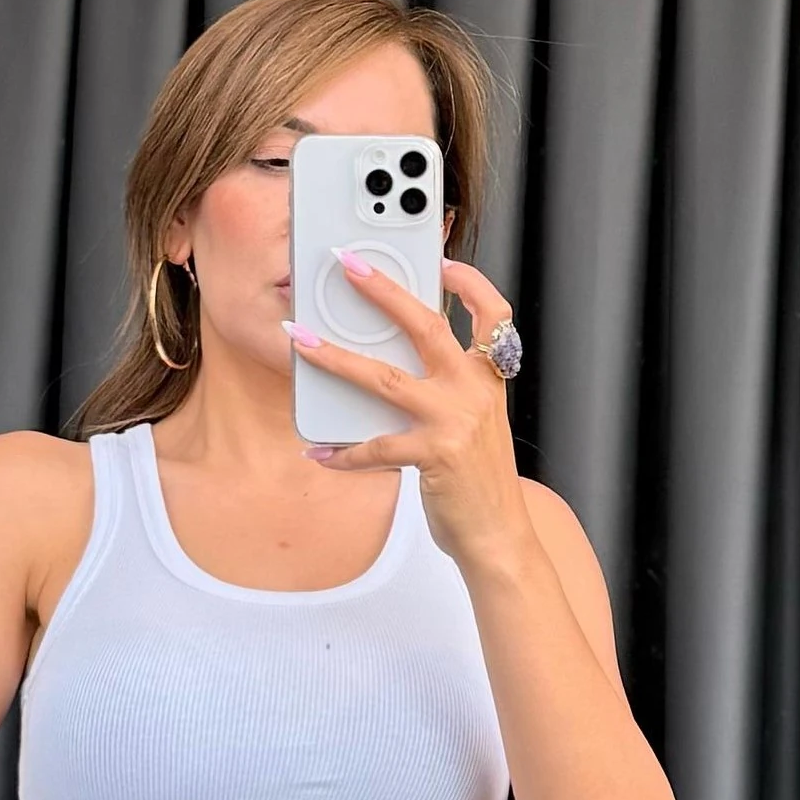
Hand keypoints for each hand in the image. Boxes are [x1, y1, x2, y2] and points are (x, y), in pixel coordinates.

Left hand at [282, 256, 529, 576]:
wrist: (498, 537)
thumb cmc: (479, 482)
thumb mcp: (476, 424)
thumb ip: (449, 390)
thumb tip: (393, 362)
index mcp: (487, 379)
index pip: (492, 314)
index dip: (469, 282)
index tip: (441, 261)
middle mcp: (474, 392)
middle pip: (426, 325)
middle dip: (384, 290)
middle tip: (348, 265)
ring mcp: (455, 422)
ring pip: (384, 378)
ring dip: (336, 358)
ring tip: (301, 342)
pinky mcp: (435, 457)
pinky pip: (376, 447)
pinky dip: (344, 452)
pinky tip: (320, 452)